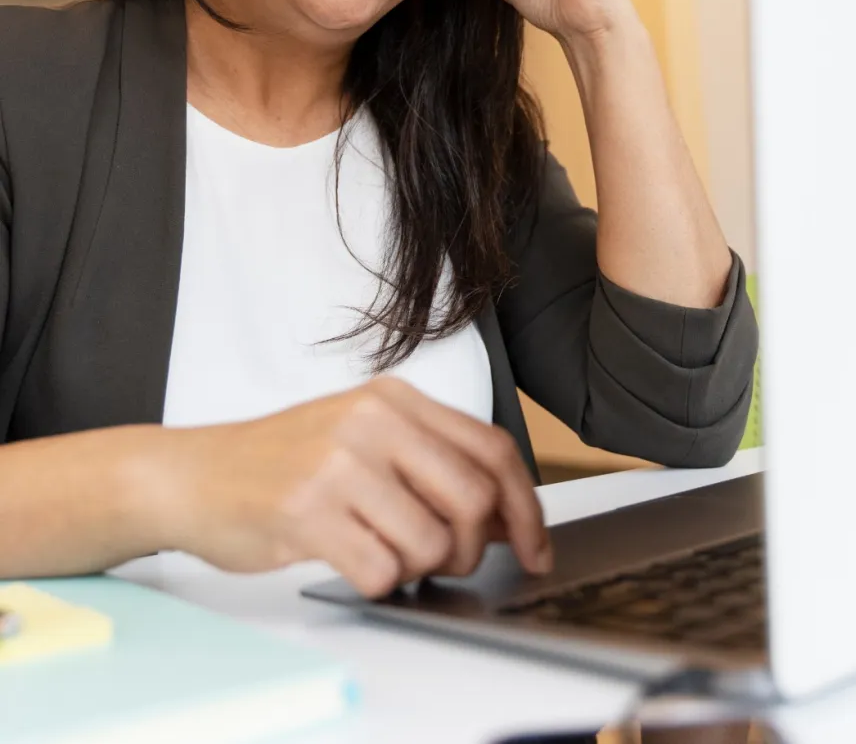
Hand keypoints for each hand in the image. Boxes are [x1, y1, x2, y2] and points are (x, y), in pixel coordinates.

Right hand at [164, 378, 551, 595]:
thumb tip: (508, 517)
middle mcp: (372, 421)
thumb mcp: (363, 438)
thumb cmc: (284, 462)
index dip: (526, 506)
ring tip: (386, 553)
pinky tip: (352, 560)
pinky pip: (383, 571)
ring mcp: (339, 463)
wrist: (195, 474)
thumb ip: (432, 463)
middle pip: (475, 499)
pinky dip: (379, 582)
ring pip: (434, 543)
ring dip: (420, 569)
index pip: (492, 448)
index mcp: (394, 398)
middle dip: (475, 548)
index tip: (535, 546)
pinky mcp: (308, 512)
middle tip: (449, 560)